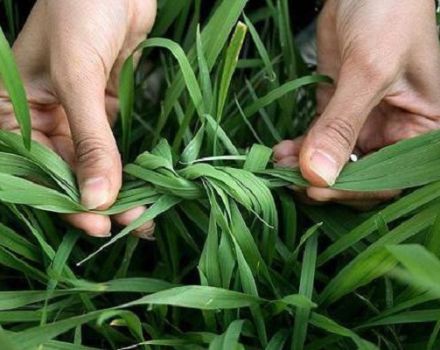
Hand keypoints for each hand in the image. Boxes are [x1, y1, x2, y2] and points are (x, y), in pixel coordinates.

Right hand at [0, 0, 156, 236]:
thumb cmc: (80, 11)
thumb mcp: (77, 77)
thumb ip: (90, 140)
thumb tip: (97, 199)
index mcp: (12, 109)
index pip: (33, 168)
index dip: (63, 200)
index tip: (96, 223)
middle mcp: (41, 116)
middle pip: (66, 171)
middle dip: (97, 200)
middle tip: (130, 224)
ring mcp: (74, 112)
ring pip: (92, 162)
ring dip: (116, 188)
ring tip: (143, 215)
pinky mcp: (104, 106)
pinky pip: (112, 144)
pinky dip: (127, 165)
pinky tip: (143, 184)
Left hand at [274, 0, 439, 207]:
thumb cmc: (389, 16)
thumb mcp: (369, 72)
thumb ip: (342, 125)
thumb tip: (318, 175)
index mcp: (421, 129)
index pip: (390, 178)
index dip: (353, 190)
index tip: (316, 188)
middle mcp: (393, 132)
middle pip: (358, 176)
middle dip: (323, 181)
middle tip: (290, 180)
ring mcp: (363, 122)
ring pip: (333, 161)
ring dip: (304, 167)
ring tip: (278, 165)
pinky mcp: (337, 109)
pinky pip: (317, 139)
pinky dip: (298, 148)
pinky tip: (280, 151)